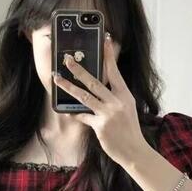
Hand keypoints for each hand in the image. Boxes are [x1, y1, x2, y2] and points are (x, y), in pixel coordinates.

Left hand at [52, 33, 147, 165]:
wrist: (135, 151)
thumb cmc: (130, 130)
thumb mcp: (127, 109)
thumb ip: (114, 98)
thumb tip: (97, 90)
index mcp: (125, 95)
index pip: (115, 71)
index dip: (109, 55)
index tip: (105, 39)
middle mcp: (117, 102)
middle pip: (94, 81)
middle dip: (78, 69)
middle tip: (67, 59)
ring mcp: (108, 114)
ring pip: (84, 96)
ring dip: (68, 86)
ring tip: (57, 78)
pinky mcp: (100, 126)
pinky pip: (83, 116)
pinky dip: (75, 113)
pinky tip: (68, 111)